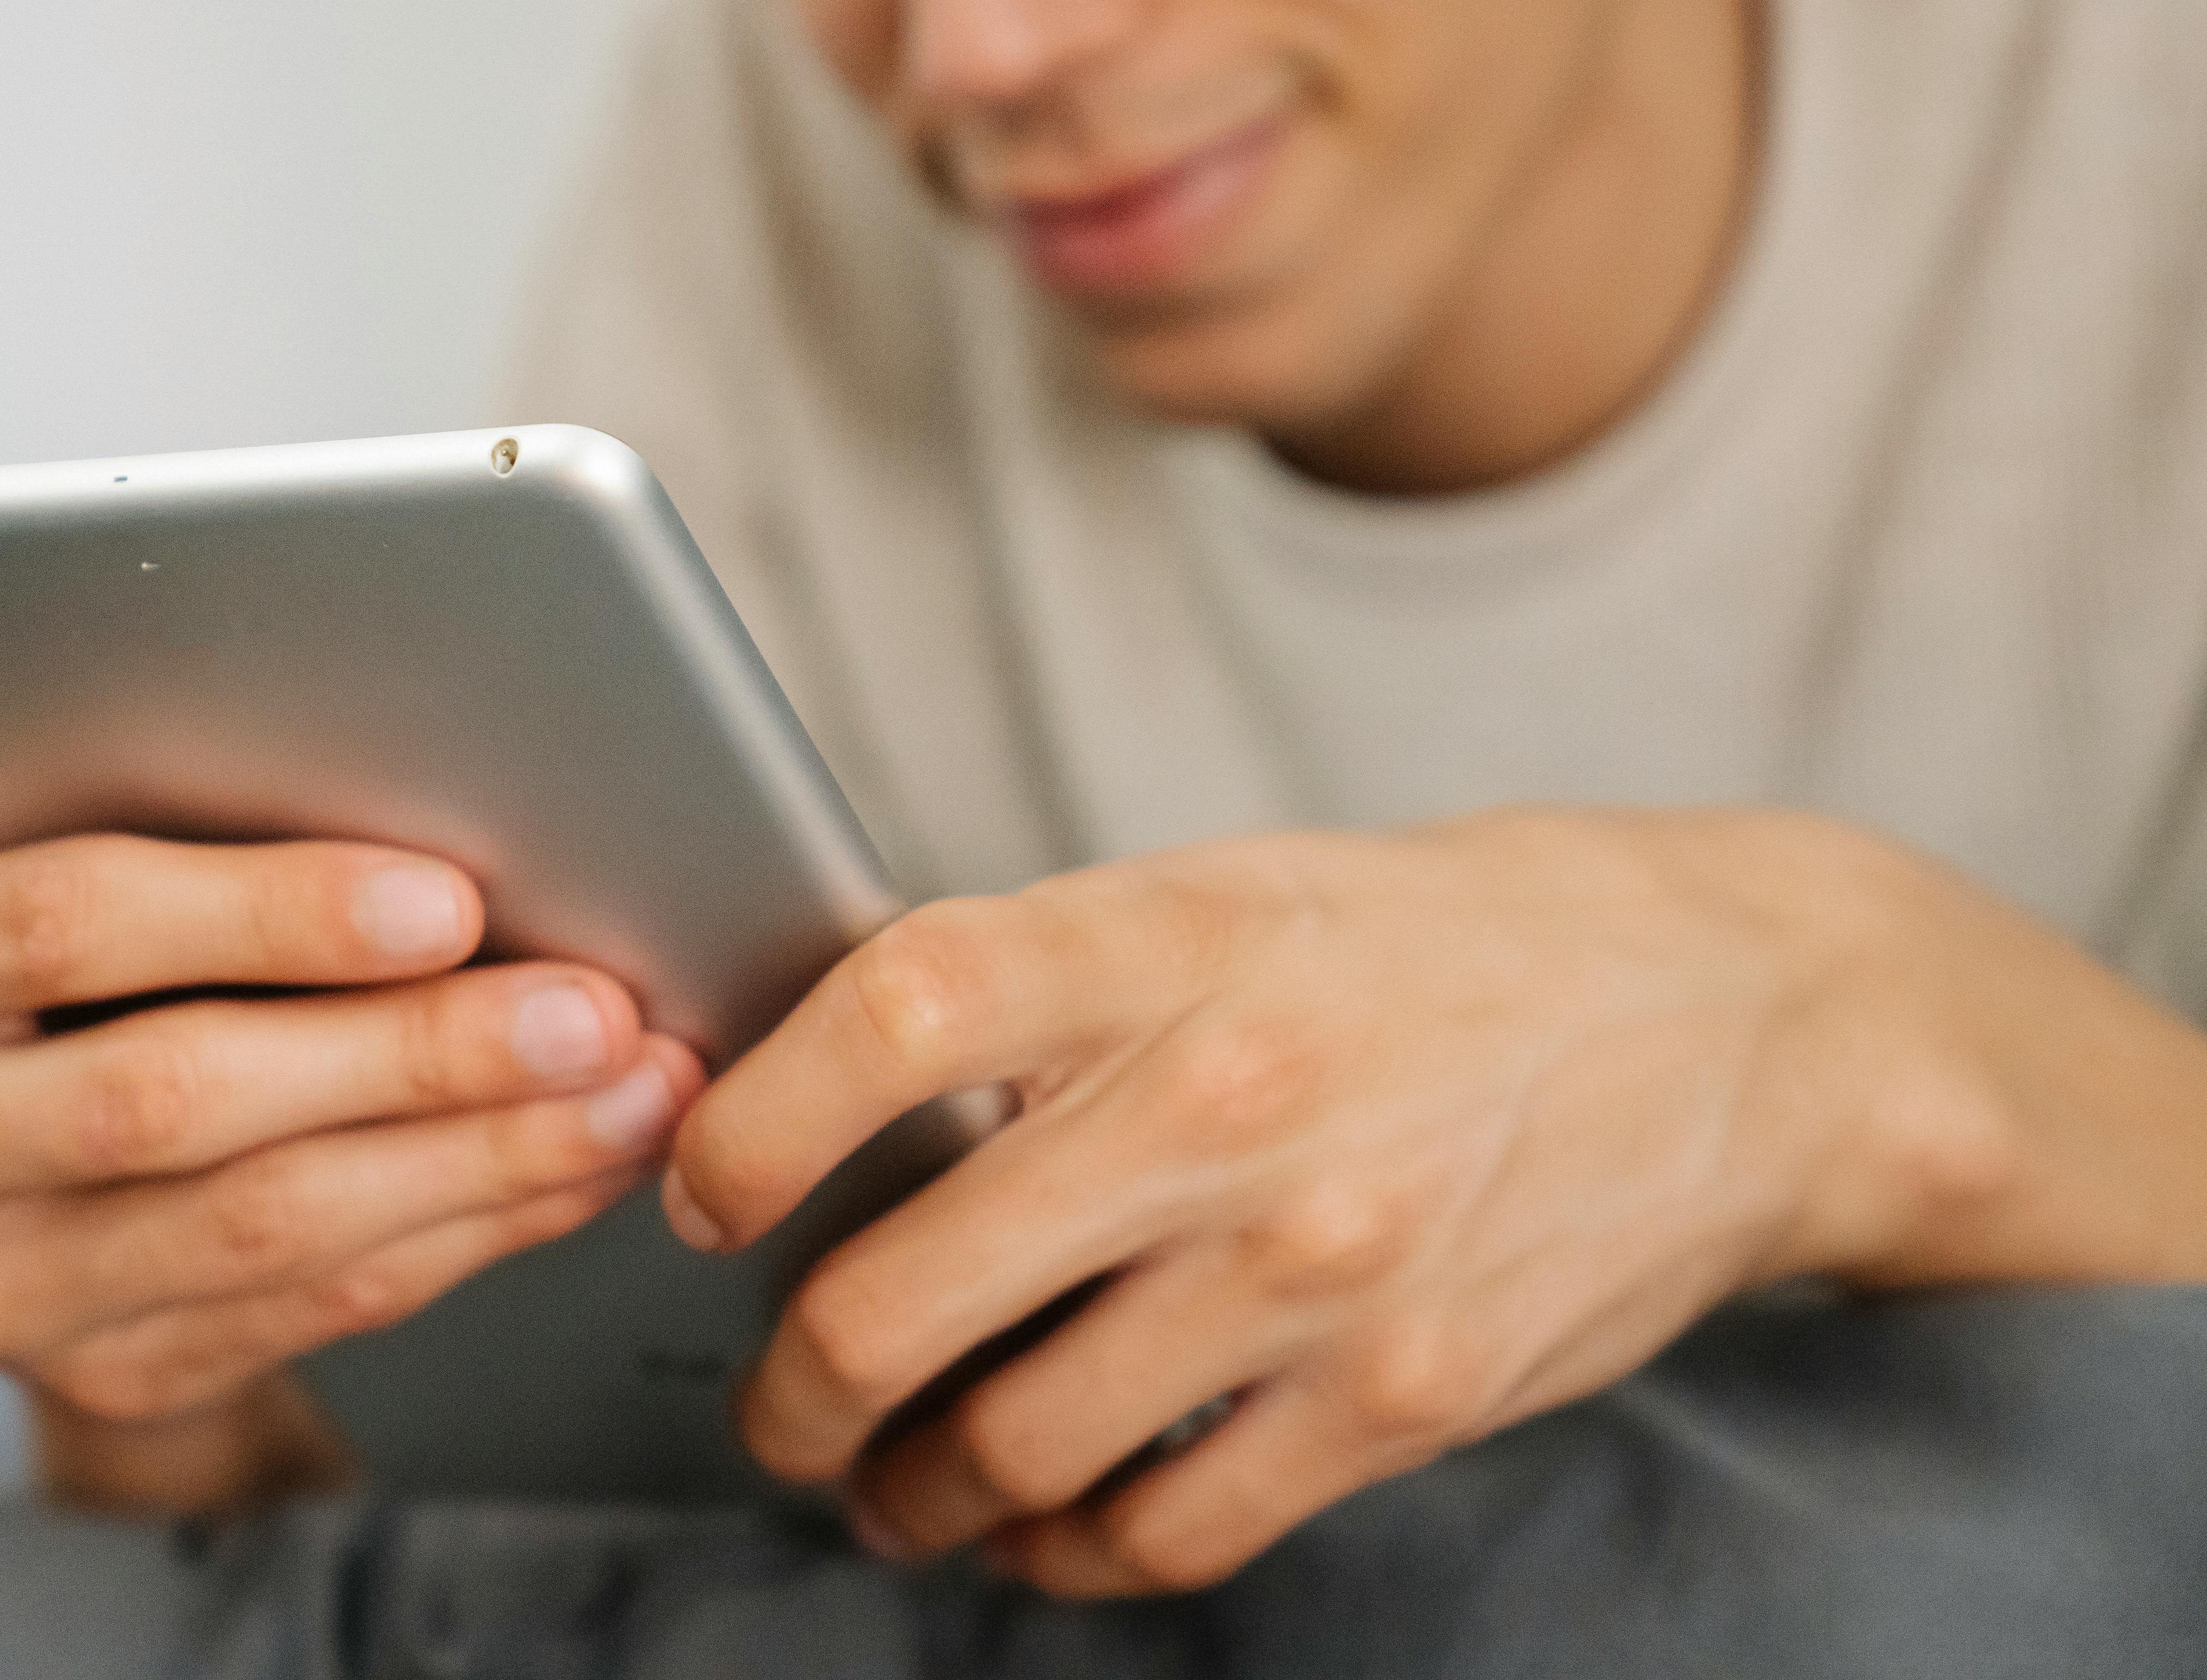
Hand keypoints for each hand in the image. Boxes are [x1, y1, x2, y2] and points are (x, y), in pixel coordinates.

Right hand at [0, 832, 704, 1512]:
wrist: (16, 1120)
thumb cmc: (81, 935)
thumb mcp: (83, 849)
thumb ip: (203, 833)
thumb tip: (458, 831)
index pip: (61, 925)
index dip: (267, 912)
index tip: (450, 899)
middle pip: (172, 1096)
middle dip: (413, 1052)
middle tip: (597, 1011)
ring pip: (256, 1227)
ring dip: (476, 1157)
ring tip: (630, 1091)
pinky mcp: (87, 1375)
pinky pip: (307, 1308)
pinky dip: (463, 1230)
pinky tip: (572, 1166)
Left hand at [657, 809, 2114, 1595]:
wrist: (1744, 1017)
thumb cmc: (1443, 943)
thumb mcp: (1236, 891)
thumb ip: (1055, 986)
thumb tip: (842, 1091)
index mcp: (1168, 936)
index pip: (895, 1012)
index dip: (757, 1117)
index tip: (701, 1189)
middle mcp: (1232, 1099)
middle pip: (907, 1287)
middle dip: (794, 1386)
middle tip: (773, 1406)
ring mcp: (1320, 1264)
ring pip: (1014, 1441)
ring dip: (907, 1492)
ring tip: (883, 1486)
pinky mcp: (1406, 1396)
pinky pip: (1167, 1528)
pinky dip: (1061, 1554)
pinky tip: (1027, 1532)